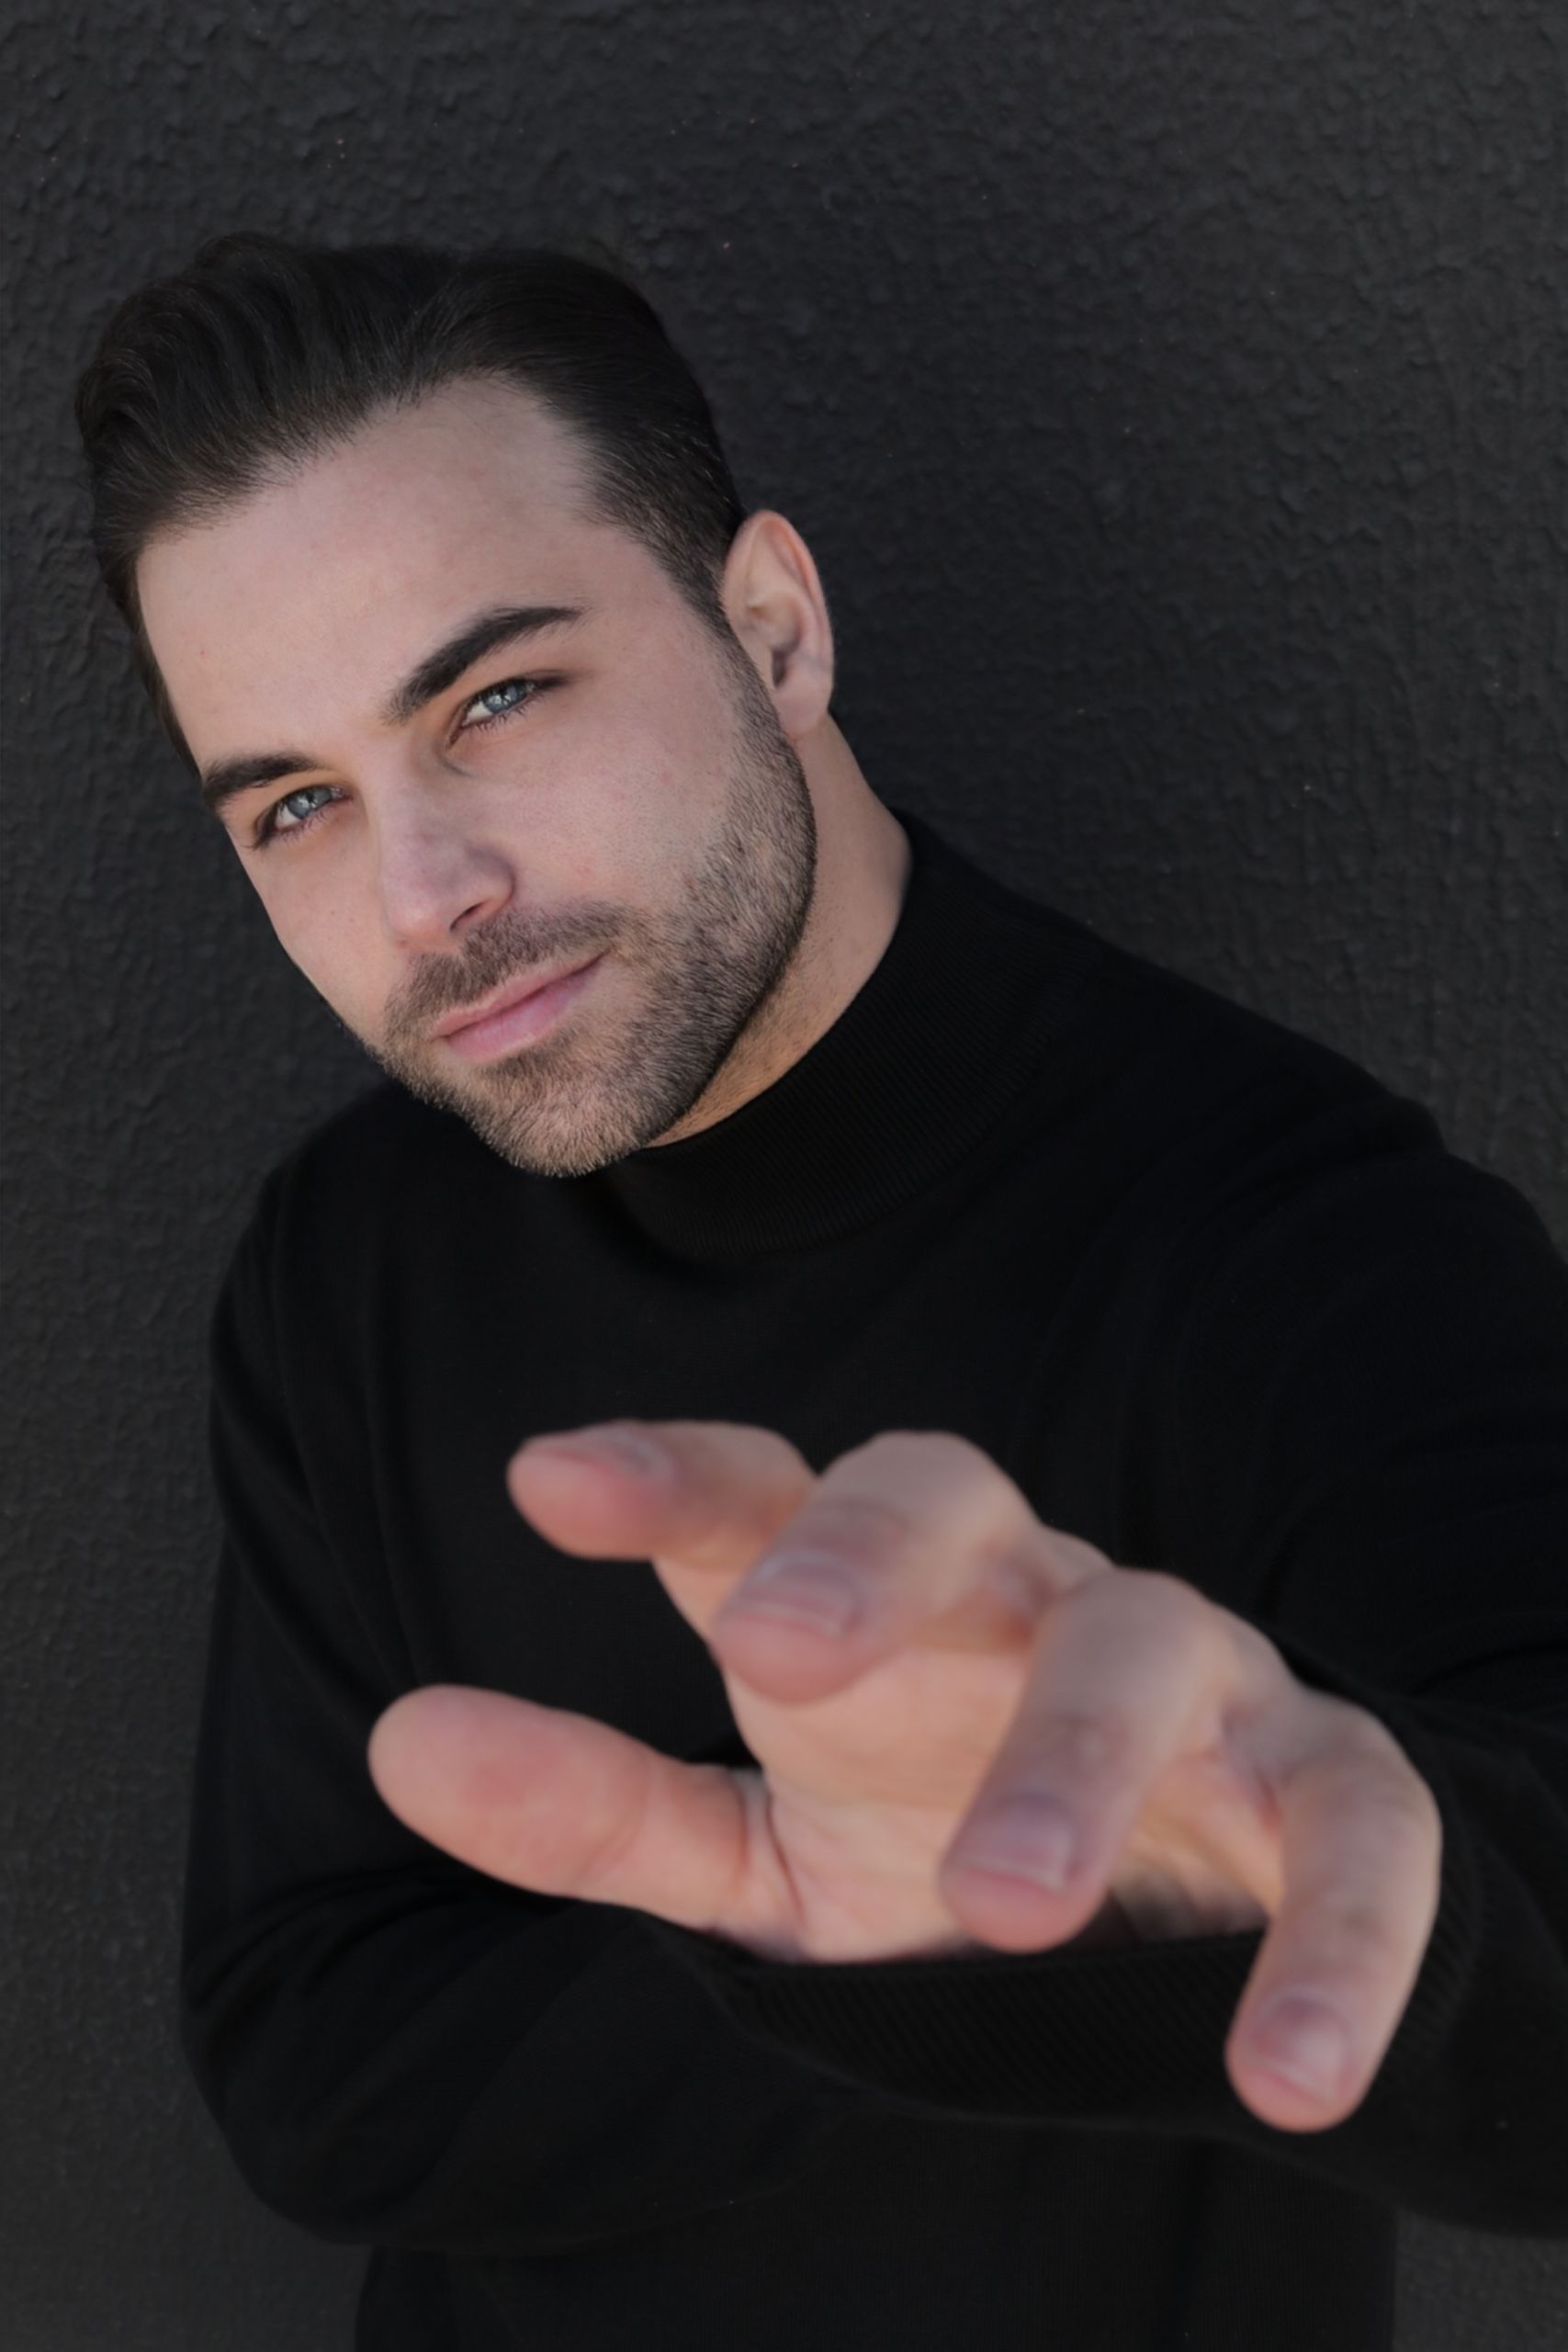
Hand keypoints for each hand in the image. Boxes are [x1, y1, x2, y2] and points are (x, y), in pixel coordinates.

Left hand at [367, 1420, 1442, 2132]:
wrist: (1184, 1922)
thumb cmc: (938, 1835)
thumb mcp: (761, 1849)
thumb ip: (597, 1805)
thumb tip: (401, 1742)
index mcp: (882, 1595)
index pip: (766, 1493)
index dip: (669, 1479)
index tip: (548, 1482)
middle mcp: (1025, 1595)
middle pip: (956, 1505)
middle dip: (871, 1562)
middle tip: (783, 1659)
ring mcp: (1187, 1676)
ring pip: (1146, 1643)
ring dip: (1081, 1758)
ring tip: (1007, 1899)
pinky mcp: (1328, 1787)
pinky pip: (1361, 1828)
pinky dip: (1339, 1940)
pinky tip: (1285, 2069)